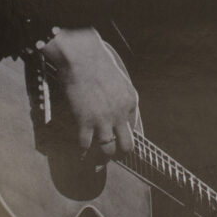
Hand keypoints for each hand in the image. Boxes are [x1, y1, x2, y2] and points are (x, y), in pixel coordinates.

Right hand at [41, 28, 136, 159]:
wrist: (82, 57)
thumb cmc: (97, 64)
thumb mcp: (119, 81)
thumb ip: (121, 98)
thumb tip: (118, 113)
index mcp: (131, 102)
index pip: (135, 128)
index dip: (126, 136)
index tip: (121, 142)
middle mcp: (120, 114)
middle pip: (127, 146)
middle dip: (121, 153)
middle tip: (113, 156)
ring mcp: (103, 119)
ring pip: (108, 150)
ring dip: (102, 157)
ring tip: (97, 160)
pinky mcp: (85, 121)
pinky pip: (85, 145)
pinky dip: (83, 153)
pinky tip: (82, 155)